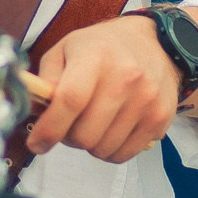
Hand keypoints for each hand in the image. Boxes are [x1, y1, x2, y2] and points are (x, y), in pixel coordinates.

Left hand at [25, 14, 182, 163]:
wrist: (155, 43)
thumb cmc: (103, 48)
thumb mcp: (66, 49)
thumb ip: (46, 80)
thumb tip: (36, 114)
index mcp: (96, 56)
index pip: (70, 100)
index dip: (49, 128)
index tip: (36, 143)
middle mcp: (126, 77)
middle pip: (85, 134)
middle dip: (69, 137)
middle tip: (70, 124)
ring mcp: (147, 99)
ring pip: (103, 149)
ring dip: (90, 145)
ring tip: (92, 124)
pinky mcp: (161, 117)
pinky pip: (125, 154)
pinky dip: (111, 150)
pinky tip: (111, 130)